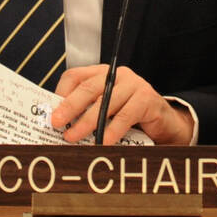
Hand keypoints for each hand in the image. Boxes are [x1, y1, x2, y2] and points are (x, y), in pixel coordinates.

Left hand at [51, 65, 193, 146]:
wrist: (165, 124)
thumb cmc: (131, 117)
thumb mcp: (106, 111)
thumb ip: (87, 112)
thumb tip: (60, 126)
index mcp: (103, 74)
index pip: (76, 76)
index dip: (62, 93)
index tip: (52, 111)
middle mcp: (117, 75)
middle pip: (88, 87)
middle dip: (69, 106)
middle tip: (57, 123)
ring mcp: (134, 84)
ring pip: (105, 102)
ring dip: (87, 122)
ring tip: (74, 137)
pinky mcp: (147, 99)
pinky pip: (126, 115)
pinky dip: (113, 130)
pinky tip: (104, 142)